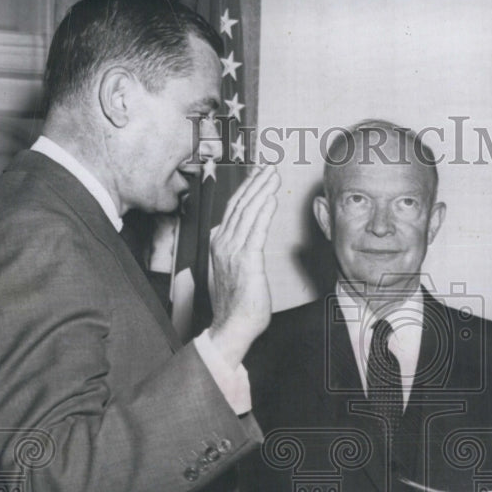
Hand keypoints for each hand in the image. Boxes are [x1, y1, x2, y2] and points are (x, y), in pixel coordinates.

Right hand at [207, 164, 279, 366]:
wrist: (231, 325)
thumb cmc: (236, 302)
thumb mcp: (233, 269)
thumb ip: (238, 250)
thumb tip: (247, 236)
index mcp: (219, 243)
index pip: (234, 208)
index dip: (247, 189)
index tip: (258, 174)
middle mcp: (223, 243)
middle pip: (240, 205)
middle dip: (255, 182)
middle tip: (268, 166)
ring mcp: (232, 251)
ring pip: (248, 212)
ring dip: (261, 190)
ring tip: (272, 175)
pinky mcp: (246, 261)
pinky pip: (255, 230)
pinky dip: (263, 211)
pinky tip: (270, 198)